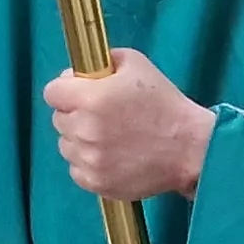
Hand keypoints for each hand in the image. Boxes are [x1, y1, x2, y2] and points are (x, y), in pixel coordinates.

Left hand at [44, 49, 216, 201]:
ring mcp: (89, 159)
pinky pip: (76, 169)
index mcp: (91, 98)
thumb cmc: (166, 103)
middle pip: (59, 119)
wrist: (190, 148)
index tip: (80, 92)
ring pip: (66, 145)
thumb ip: (104, 61)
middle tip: (103, 115)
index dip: (65, 90)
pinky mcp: (96, 182)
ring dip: (80, 140)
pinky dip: (88, 163)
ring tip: (110, 137)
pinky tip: (111, 156)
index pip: (52, 92)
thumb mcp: (137, 65)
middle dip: (75, 114)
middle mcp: (85, 130)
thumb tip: (80, 72)